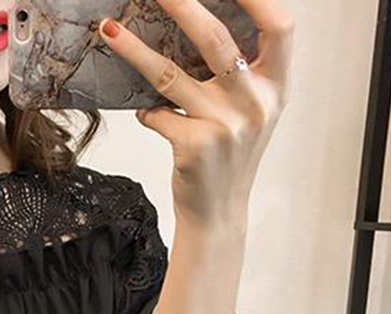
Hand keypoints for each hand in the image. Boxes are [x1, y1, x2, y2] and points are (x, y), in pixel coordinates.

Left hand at [98, 0, 293, 228]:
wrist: (218, 214)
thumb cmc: (230, 157)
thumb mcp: (251, 112)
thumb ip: (243, 72)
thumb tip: (200, 18)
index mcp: (276, 88)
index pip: (280, 27)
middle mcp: (256, 104)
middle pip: (216, 39)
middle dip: (181, 4)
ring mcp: (225, 126)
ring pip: (169, 73)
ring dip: (134, 49)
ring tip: (109, 30)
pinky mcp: (194, 147)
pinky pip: (156, 113)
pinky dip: (147, 112)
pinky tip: (148, 114)